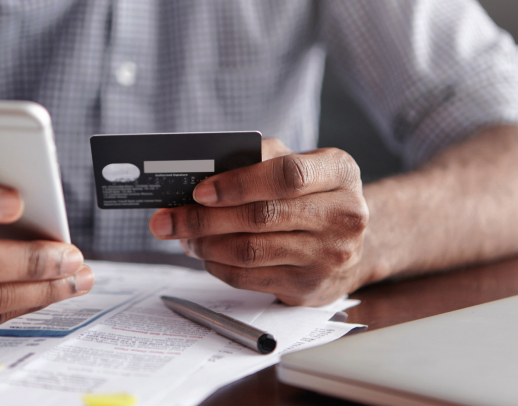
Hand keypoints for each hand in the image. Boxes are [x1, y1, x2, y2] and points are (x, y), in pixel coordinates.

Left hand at [149, 139, 368, 305]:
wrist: (349, 244)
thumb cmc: (312, 196)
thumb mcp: (300, 165)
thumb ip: (260, 159)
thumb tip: (203, 172)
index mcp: (340, 172)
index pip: (288, 176)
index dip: (239, 184)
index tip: (199, 191)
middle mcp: (344, 215)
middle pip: (261, 217)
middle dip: (204, 219)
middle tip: (169, 219)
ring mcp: (329, 256)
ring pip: (251, 251)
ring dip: (206, 244)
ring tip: (184, 236)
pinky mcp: (309, 287)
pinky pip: (249, 278)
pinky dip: (217, 266)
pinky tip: (205, 254)